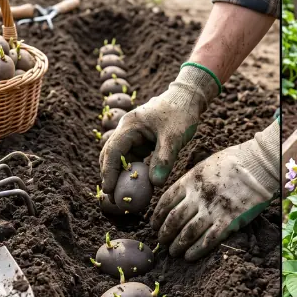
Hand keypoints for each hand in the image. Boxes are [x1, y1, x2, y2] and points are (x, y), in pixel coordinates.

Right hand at [99, 64, 220, 194]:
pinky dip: (133, 171)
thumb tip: (155, 184)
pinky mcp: (141, 141)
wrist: (188, 98)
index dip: (109, 172)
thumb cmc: (181, 113)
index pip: (113, 151)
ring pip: (121, 159)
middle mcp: (126, 130)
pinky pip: (133, 159)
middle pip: (111, 155)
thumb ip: (164, 159)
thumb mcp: (174, 137)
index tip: (109, 191)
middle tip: (113, 198)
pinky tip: (137, 185)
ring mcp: (133, 136)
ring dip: (121, 176)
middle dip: (110, 176)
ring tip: (123, 196)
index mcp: (129, 125)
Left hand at [151, 118, 279, 260]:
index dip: (157, 217)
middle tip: (162, 242)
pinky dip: (196, 250)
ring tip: (174, 252)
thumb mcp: (204, 165)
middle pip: (174, 220)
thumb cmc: (233, 162)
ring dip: (178, 245)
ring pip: (188, 233)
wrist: (258, 165)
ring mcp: (213, 210)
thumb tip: (178, 196)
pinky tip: (189, 256)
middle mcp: (198, 196)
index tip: (154, 225)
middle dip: (165, 234)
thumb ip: (190, 181)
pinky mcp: (229, 221)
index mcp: (190, 180)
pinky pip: (208, 240)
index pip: (166, 202)